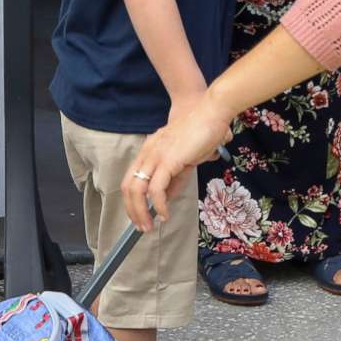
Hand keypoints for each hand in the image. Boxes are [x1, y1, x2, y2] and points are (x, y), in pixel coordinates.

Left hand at [124, 94, 230, 230]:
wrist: (212, 113)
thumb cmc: (202, 132)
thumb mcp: (185, 159)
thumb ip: (175, 179)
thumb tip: (167, 200)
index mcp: (149, 150)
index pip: (130, 179)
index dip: (132, 200)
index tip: (139, 216)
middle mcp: (148, 152)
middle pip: (128, 186)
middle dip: (132, 211)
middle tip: (141, 227)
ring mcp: (156, 155)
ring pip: (136, 190)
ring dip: (140, 212)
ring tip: (149, 226)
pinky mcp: (168, 160)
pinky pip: (156, 189)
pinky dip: (159, 205)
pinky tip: (164, 214)